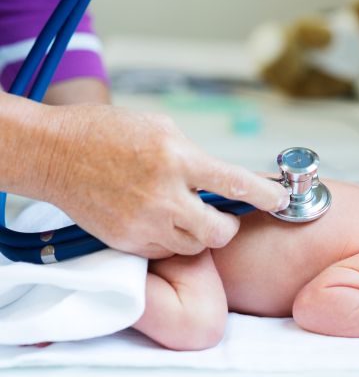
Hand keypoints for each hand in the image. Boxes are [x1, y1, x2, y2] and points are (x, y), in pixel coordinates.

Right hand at [38, 103, 289, 258]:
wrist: (56, 154)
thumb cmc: (108, 133)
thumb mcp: (163, 129)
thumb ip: (194, 158)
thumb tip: (221, 180)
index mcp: (176, 158)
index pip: (234, 183)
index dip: (266, 195)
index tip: (280, 200)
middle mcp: (163, 194)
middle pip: (219, 230)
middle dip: (229, 226)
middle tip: (224, 215)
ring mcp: (143, 222)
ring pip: (195, 246)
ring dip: (200, 233)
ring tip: (185, 213)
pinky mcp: (127, 240)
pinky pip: (166, 250)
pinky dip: (172, 239)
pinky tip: (160, 220)